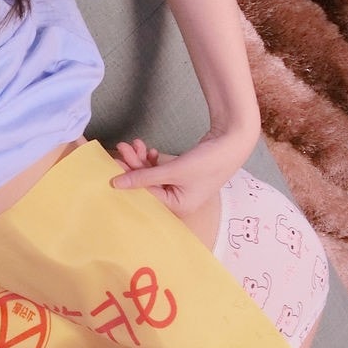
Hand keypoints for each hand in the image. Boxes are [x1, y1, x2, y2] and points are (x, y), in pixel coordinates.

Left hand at [111, 130, 246, 216]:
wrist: (233, 140)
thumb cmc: (208, 161)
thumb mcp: (173, 170)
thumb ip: (143, 176)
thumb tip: (116, 183)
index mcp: (179, 207)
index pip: (147, 196)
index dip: (129, 180)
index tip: (115, 165)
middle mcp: (179, 201)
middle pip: (148, 185)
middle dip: (135, 166)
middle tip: (122, 148)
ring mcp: (181, 187)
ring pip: (153, 175)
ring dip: (143, 160)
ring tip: (133, 143)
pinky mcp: (183, 174)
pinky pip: (162, 170)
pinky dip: (154, 161)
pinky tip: (149, 150)